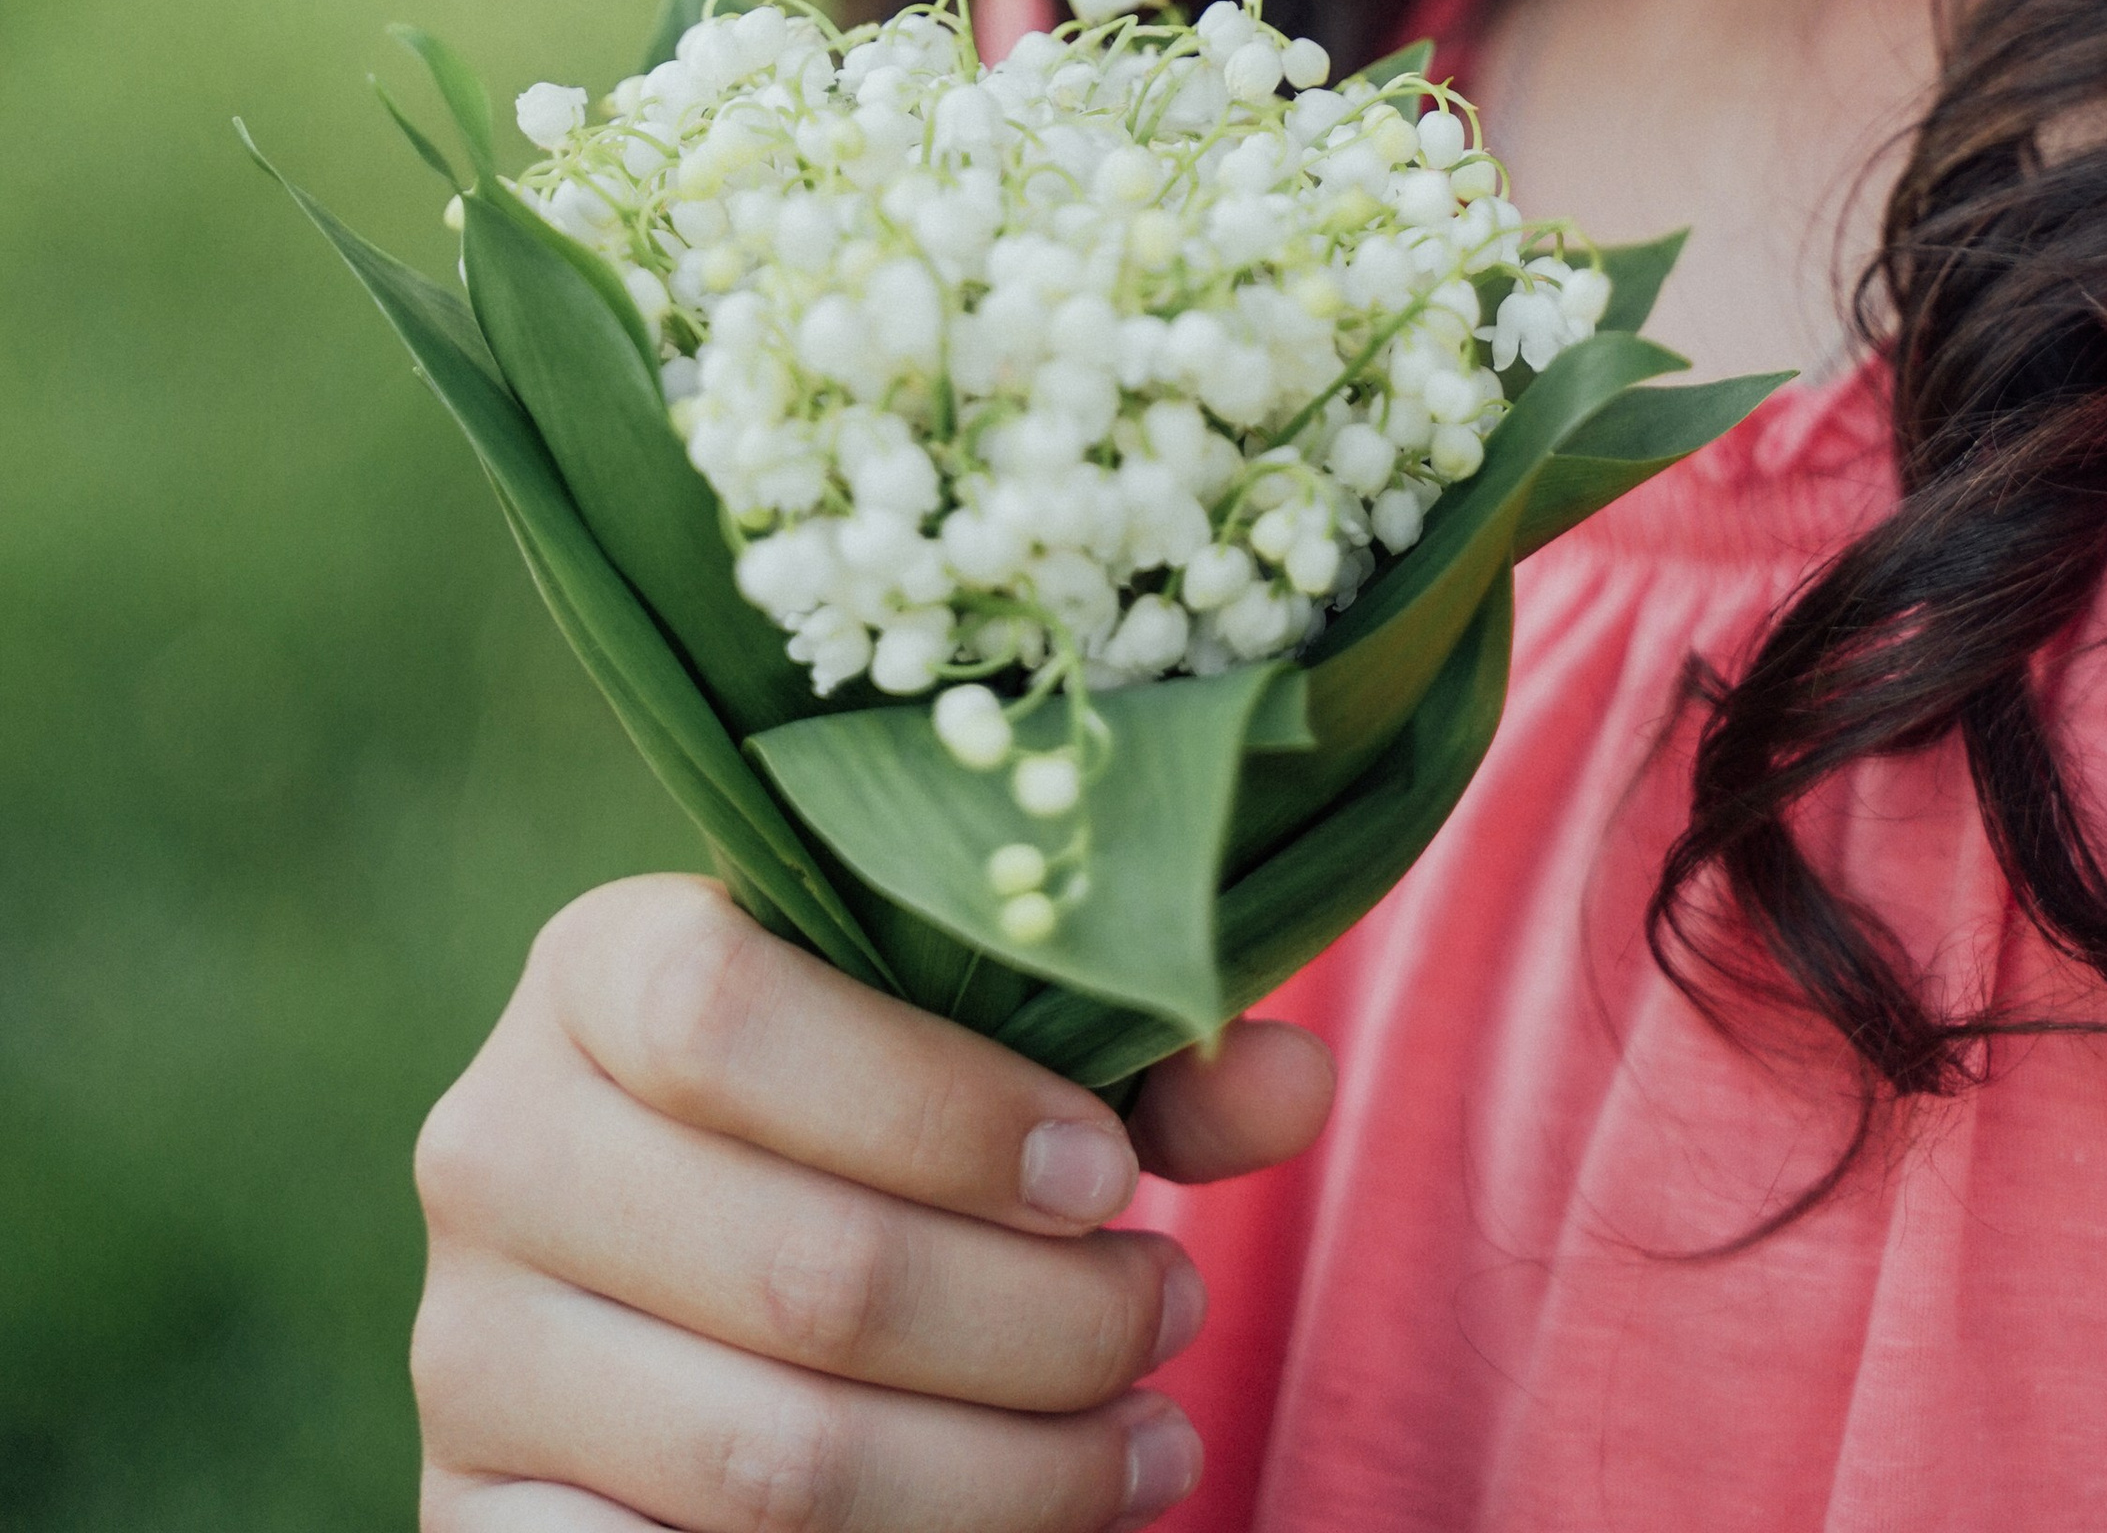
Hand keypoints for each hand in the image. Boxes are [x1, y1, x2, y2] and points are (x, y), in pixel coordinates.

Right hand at [411, 872, 1333, 1531]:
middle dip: (1040, 1322)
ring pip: (775, 1460)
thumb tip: (1296, 1079)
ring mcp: (470, 1353)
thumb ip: (1138, 1061)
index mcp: (594, 968)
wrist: (680, 1277)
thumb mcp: (979, 1057)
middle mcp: (496, 1145)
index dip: (945, 1107)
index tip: (1107, 1174)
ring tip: (1147, 1437)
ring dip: (1010, 1473)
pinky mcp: (477, 1523)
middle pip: (802, 1268)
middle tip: (1170, 1312)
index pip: (730, 1013)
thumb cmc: (868, 1124)